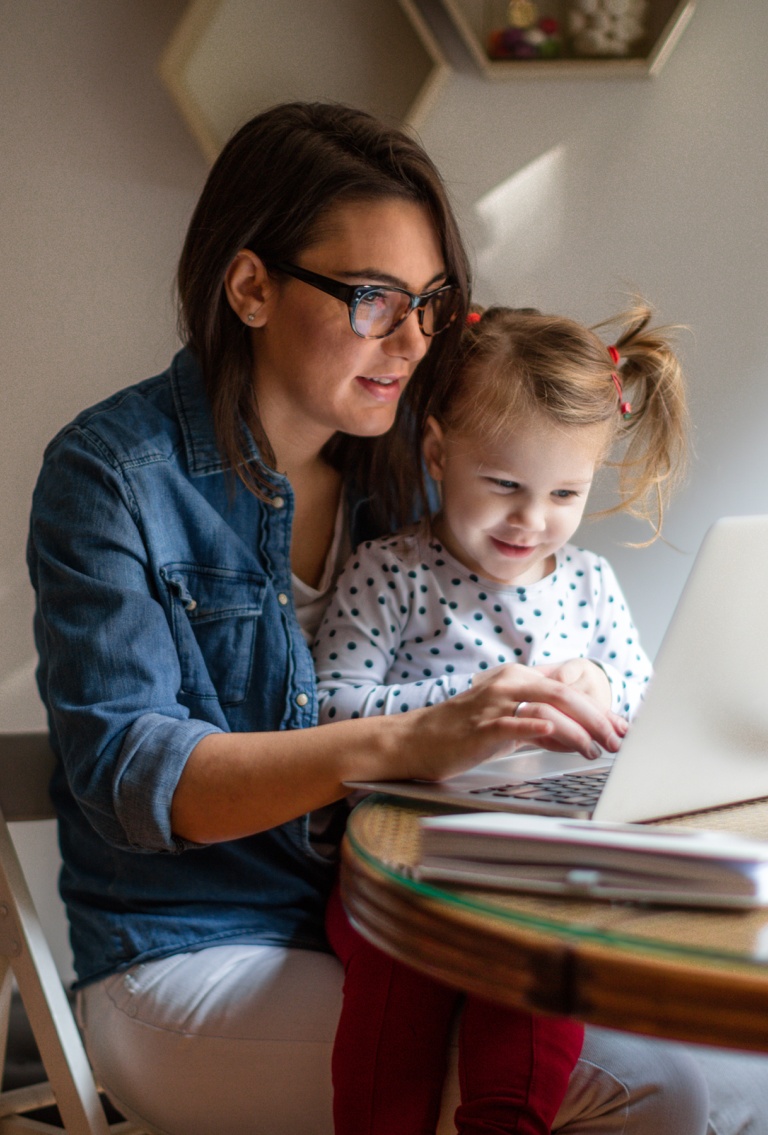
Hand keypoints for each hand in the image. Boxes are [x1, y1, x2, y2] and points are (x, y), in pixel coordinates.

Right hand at [394, 663, 625, 783]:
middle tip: (617, 740)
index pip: (568, 689)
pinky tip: (553, 731)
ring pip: (546, 708)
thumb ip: (540, 725)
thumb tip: (575, 737)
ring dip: (576, 730)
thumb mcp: (508, 723)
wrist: (417, 741)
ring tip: (595, 750)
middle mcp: (508, 684)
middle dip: (597, 718)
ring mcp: (493, 704)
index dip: (599, 708)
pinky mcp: (480, 727)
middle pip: (564, 694)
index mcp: (517, 678)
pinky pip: (512, 723)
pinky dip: (534, 726)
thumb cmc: (463, 732)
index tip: (622, 726)